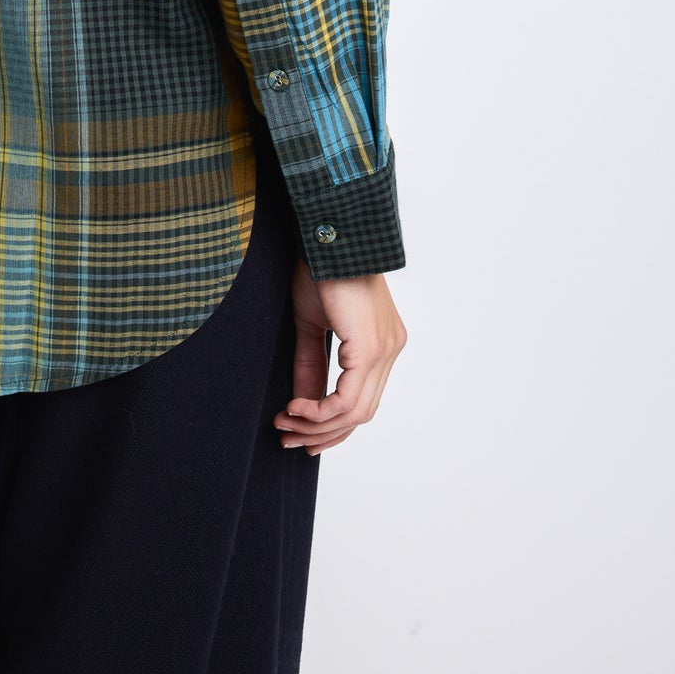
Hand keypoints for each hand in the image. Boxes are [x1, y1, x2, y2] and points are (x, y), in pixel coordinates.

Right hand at [272, 261, 406, 454]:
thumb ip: (310, 363)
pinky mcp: (370, 349)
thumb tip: (302, 403)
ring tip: (284, 422)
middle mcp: (390, 350)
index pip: (362, 399)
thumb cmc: (319, 268)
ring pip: (356, 412)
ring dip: (317, 425)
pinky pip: (348, 399)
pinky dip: (320, 411)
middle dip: (322, 432)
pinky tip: (295, 407)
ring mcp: (384, 351)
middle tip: (288, 438)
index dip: (332, 423)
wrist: (328, 235)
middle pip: (361, 413)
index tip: (299, 431)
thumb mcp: (311, 323)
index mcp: (381, 343)